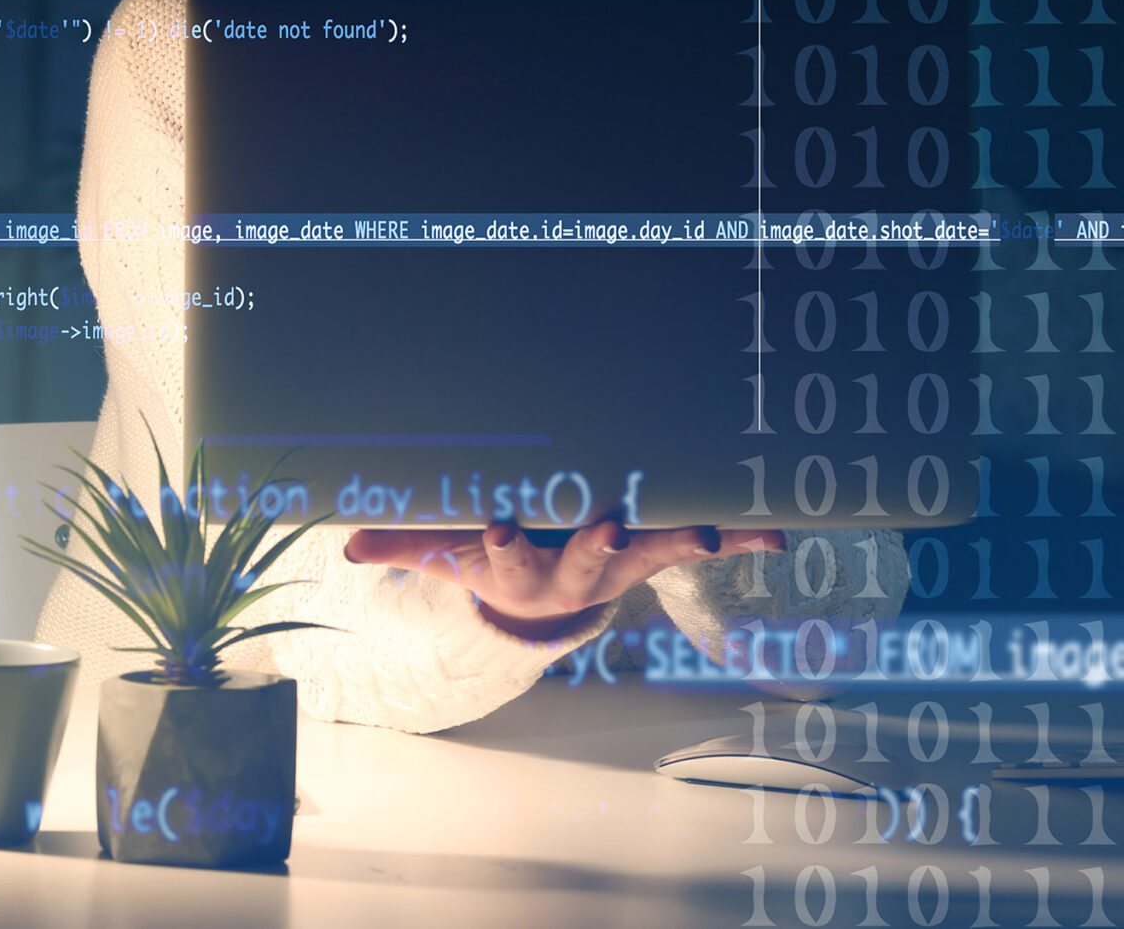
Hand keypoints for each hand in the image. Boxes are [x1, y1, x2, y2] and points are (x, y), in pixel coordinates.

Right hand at [342, 519, 787, 641]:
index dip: (502, 542)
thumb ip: (402, 544)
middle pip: (584, 558)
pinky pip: (699, 543)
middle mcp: (573, 567)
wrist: (541, 604)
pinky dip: (740, 539)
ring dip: (678, 538)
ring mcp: (620, 560)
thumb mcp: (446, 553)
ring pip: (649, 550)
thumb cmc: (493, 558)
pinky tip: (777, 536)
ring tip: (711, 532)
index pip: (504, 554)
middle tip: (607, 519)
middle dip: (594, 541)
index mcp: (517, 566)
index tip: (497, 522)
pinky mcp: (655, 550)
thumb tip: (346, 548)